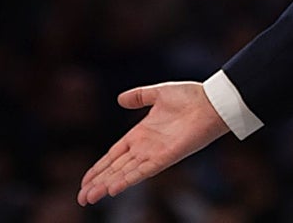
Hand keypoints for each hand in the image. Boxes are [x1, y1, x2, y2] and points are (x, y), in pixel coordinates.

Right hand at [78, 81, 228, 205]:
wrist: (212, 102)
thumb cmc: (190, 97)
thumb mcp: (159, 93)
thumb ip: (139, 96)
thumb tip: (119, 99)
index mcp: (141, 134)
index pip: (114, 155)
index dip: (99, 168)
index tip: (85, 181)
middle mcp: (145, 147)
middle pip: (115, 169)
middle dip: (97, 183)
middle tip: (81, 198)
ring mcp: (154, 154)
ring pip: (125, 174)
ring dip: (107, 185)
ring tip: (89, 198)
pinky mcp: (166, 157)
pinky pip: (143, 171)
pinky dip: (127, 180)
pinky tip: (113, 189)